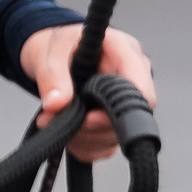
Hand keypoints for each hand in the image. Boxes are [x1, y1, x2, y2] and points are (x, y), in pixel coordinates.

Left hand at [19, 25, 155, 163]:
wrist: (51, 54)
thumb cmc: (58, 45)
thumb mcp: (50, 51)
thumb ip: (52, 75)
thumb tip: (56, 104)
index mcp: (125, 52)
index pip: (140, 90)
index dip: (119, 111)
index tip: (87, 119)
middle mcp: (132, 79)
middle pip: (127, 119)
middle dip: (89, 126)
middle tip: (56, 120)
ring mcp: (125, 103)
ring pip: (114, 137)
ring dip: (82, 137)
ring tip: (52, 120)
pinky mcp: (115, 122)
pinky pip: (105, 146)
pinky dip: (83, 145)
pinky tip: (66, 131)